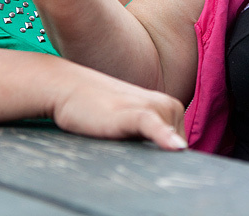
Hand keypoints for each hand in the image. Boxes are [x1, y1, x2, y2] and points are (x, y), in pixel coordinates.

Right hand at [52, 67, 186, 150]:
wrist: (69, 88)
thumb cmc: (102, 111)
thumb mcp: (134, 125)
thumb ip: (152, 139)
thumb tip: (166, 160)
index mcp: (172, 109)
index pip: (180, 149)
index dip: (162, 158)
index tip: (140, 154)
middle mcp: (170, 106)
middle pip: (174, 151)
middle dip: (154, 156)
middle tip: (124, 139)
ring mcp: (154, 108)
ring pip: (167, 146)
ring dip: (148, 157)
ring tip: (118, 136)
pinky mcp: (135, 113)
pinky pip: (154, 125)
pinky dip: (164, 136)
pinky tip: (176, 146)